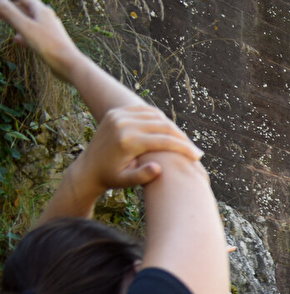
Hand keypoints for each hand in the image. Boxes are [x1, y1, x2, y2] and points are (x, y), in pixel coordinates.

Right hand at [0, 0, 81, 76]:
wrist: (70, 66)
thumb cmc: (50, 46)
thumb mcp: (26, 27)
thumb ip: (10, 12)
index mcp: (42, 11)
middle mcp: (46, 19)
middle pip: (26, 8)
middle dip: (11, 4)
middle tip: (0, 4)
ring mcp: (48, 31)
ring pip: (29, 21)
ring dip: (16, 19)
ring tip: (3, 18)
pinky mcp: (49, 44)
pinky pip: (33, 36)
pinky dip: (23, 35)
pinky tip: (16, 40)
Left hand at [63, 104, 202, 194]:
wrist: (88, 167)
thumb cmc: (111, 177)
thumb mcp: (125, 182)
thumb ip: (142, 176)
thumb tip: (158, 168)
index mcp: (127, 141)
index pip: (164, 140)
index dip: (184, 148)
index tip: (197, 157)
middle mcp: (123, 124)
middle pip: (163, 126)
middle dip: (183, 138)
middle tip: (196, 151)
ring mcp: (119, 115)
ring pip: (156, 116)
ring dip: (173, 128)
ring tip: (184, 143)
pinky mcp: (117, 112)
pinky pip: (145, 111)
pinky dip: (160, 119)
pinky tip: (169, 132)